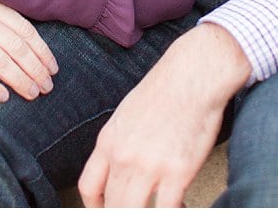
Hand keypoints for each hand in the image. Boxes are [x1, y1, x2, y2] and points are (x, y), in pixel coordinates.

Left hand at [78, 24, 248, 206]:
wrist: (190, 79)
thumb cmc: (160, 94)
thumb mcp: (124, 118)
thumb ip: (118, 147)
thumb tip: (117, 171)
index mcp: (107, 143)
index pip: (88, 187)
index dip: (94, 208)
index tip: (105, 210)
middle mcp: (122, 157)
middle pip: (112, 205)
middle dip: (121, 212)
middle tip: (134, 210)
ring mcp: (149, 166)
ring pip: (134, 211)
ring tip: (155, 209)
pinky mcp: (178, 172)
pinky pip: (167, 210)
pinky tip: (180, 207)